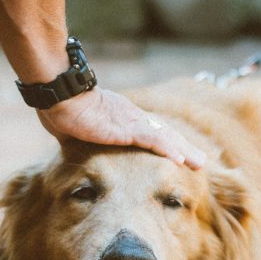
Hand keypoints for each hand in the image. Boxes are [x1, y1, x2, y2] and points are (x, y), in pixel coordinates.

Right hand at [36, 87, 205, 169]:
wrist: (59, 94)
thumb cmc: (61, 109)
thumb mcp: (76, 129)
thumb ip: (81, 137)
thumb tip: (71, 144)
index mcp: (123, 118)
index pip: (152, 132)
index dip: (168, 143)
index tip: (181, 154)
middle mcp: (132, 118)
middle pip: (165, 134)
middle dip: (184, 148)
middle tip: (201, 162)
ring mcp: (130, 122)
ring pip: (164, 138)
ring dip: (183, 151)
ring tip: (199, 164)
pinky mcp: (125, 128)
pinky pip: (151, 140)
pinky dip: (167, 149)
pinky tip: (179, 160)